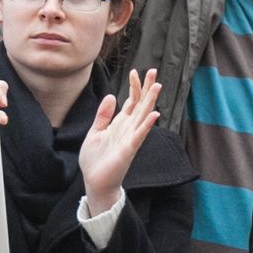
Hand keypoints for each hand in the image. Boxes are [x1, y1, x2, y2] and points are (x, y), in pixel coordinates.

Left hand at [80, 69, 161, 214]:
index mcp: (120, 123)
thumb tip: (111, 96)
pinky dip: (147, 125)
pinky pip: (140, 135)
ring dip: (151, 101)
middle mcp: (128, 128)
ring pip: (143, 116)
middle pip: (141, 104)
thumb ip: (103, 115)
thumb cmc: (96, 160)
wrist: (95, 182)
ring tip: (158, 86)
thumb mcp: (95, 132)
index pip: (132, 101)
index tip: (135, 71)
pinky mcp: (128, 150)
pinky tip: (155, 114)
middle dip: (147, 88)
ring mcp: (130, 138)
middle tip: (154, 71)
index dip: (134, 86)